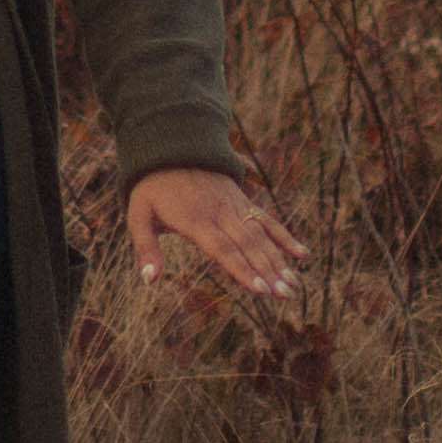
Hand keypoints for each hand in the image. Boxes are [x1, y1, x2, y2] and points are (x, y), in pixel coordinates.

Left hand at [125, 164, 305, 303]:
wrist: (171, 146)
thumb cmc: (152, 187)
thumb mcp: (139, 214)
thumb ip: (145, 248)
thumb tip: (150, 280)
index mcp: (195, 219)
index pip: (223, 249)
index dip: (243, 269)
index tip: (260, 290)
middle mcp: (220, 213)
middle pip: (249, 245)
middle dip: (269, 271)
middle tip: (285, 295)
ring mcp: (234, 206)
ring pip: (261, 235)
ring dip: (279, 261)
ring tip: (294, 286)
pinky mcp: (242, 201)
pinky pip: (267, 220)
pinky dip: (285, 237)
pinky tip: (302, 255)